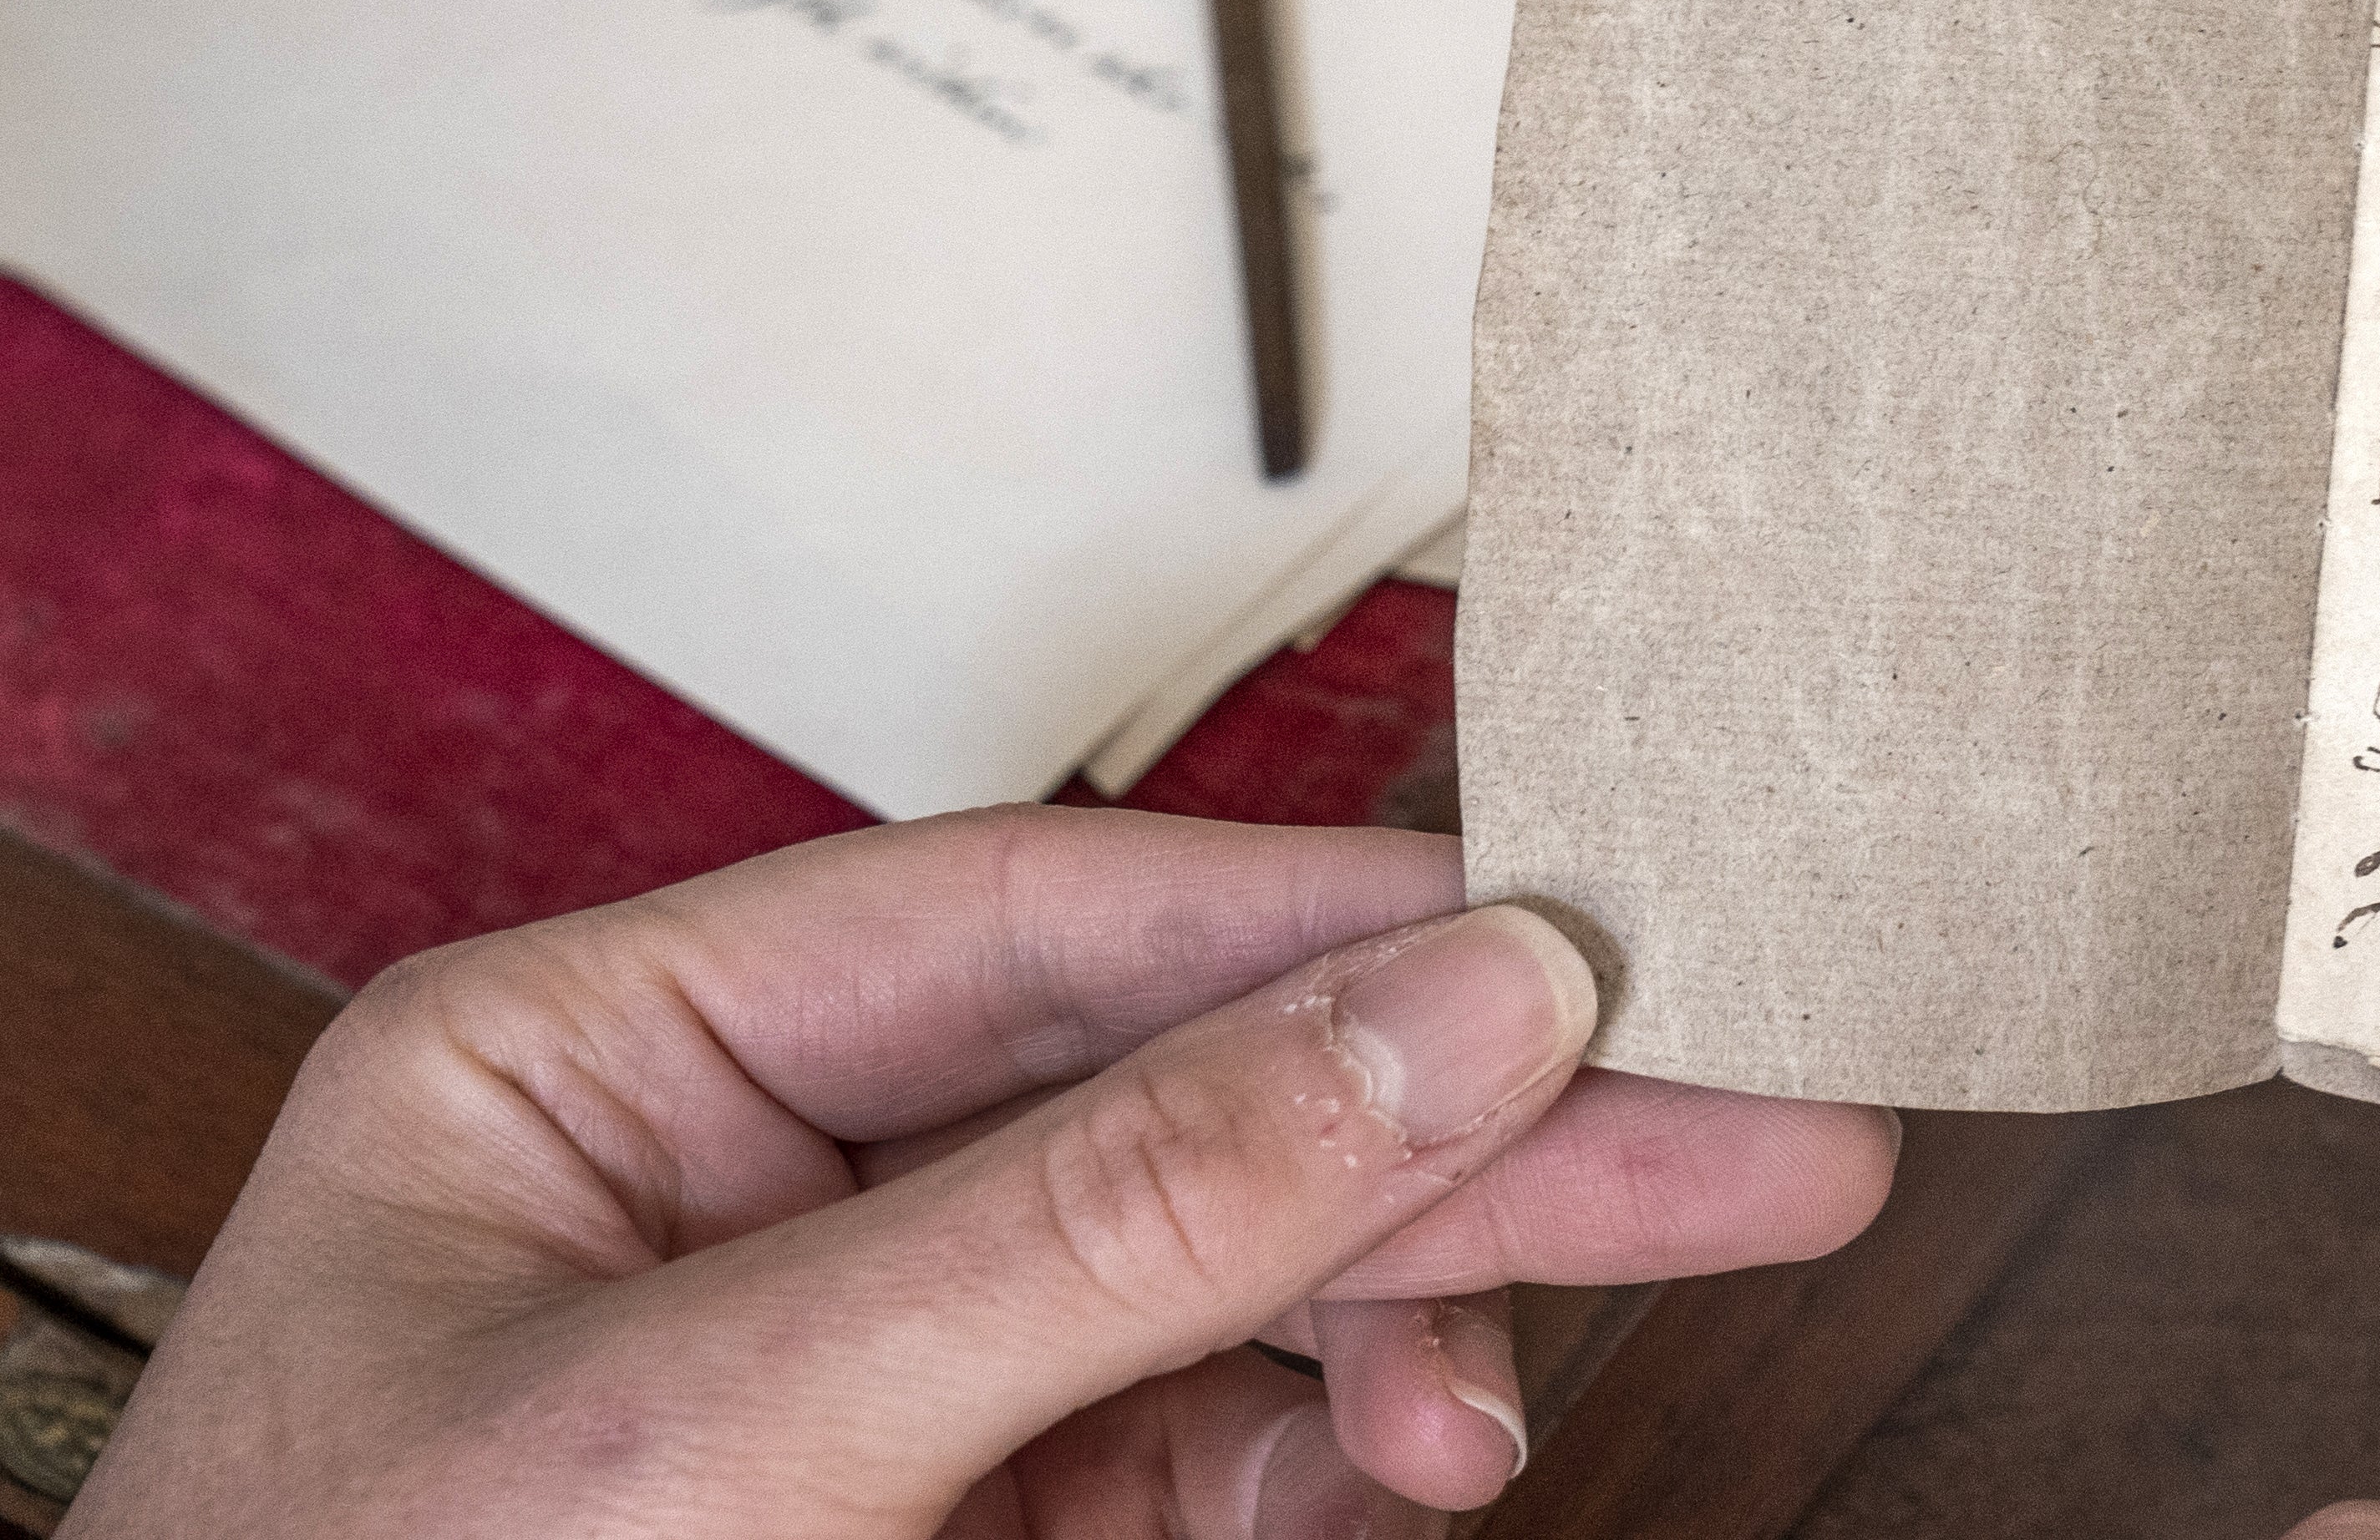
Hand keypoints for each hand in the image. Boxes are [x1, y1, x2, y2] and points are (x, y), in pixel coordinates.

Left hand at [64, 807, 1895, 1536]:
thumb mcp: (729, 1450)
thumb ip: (1103, 1225)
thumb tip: (1447, 1014)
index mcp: (595, 1075)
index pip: (1050, 923)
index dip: (1343, 931)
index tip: (1595, 957)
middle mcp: (745, 1197)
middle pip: (1188, 1100)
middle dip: (1465, 1138)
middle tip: (1760, 1140)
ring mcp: (864, 1383)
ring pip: (1234, 1285)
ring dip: (1403, 1338)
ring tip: (1489, 1435)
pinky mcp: (961, 1535)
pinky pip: (1211, 1455)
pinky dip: (1326, 1469)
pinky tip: (1387, 1480)